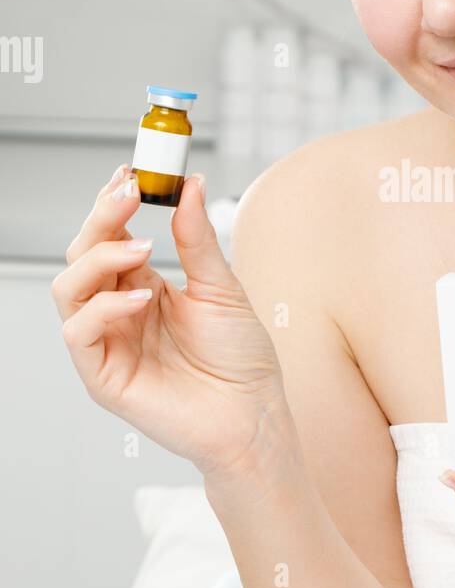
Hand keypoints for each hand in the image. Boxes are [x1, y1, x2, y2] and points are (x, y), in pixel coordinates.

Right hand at [52, 163, 298, 486]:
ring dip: (98, 258)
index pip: (110, 237)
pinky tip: (142, 297)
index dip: (111, 204)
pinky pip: (79, 333)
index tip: (130, 172)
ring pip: (68, 288)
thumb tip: (188, 184)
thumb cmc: (240, 359)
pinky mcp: (102, 376)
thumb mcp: (222, 287)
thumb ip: (197, 239)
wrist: (254, 415)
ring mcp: (107, 343)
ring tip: (141, 248)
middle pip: (82, 254)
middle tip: (129, 192)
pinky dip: (104, 308)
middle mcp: (117, 311)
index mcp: (141, 286)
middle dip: (100, 219)